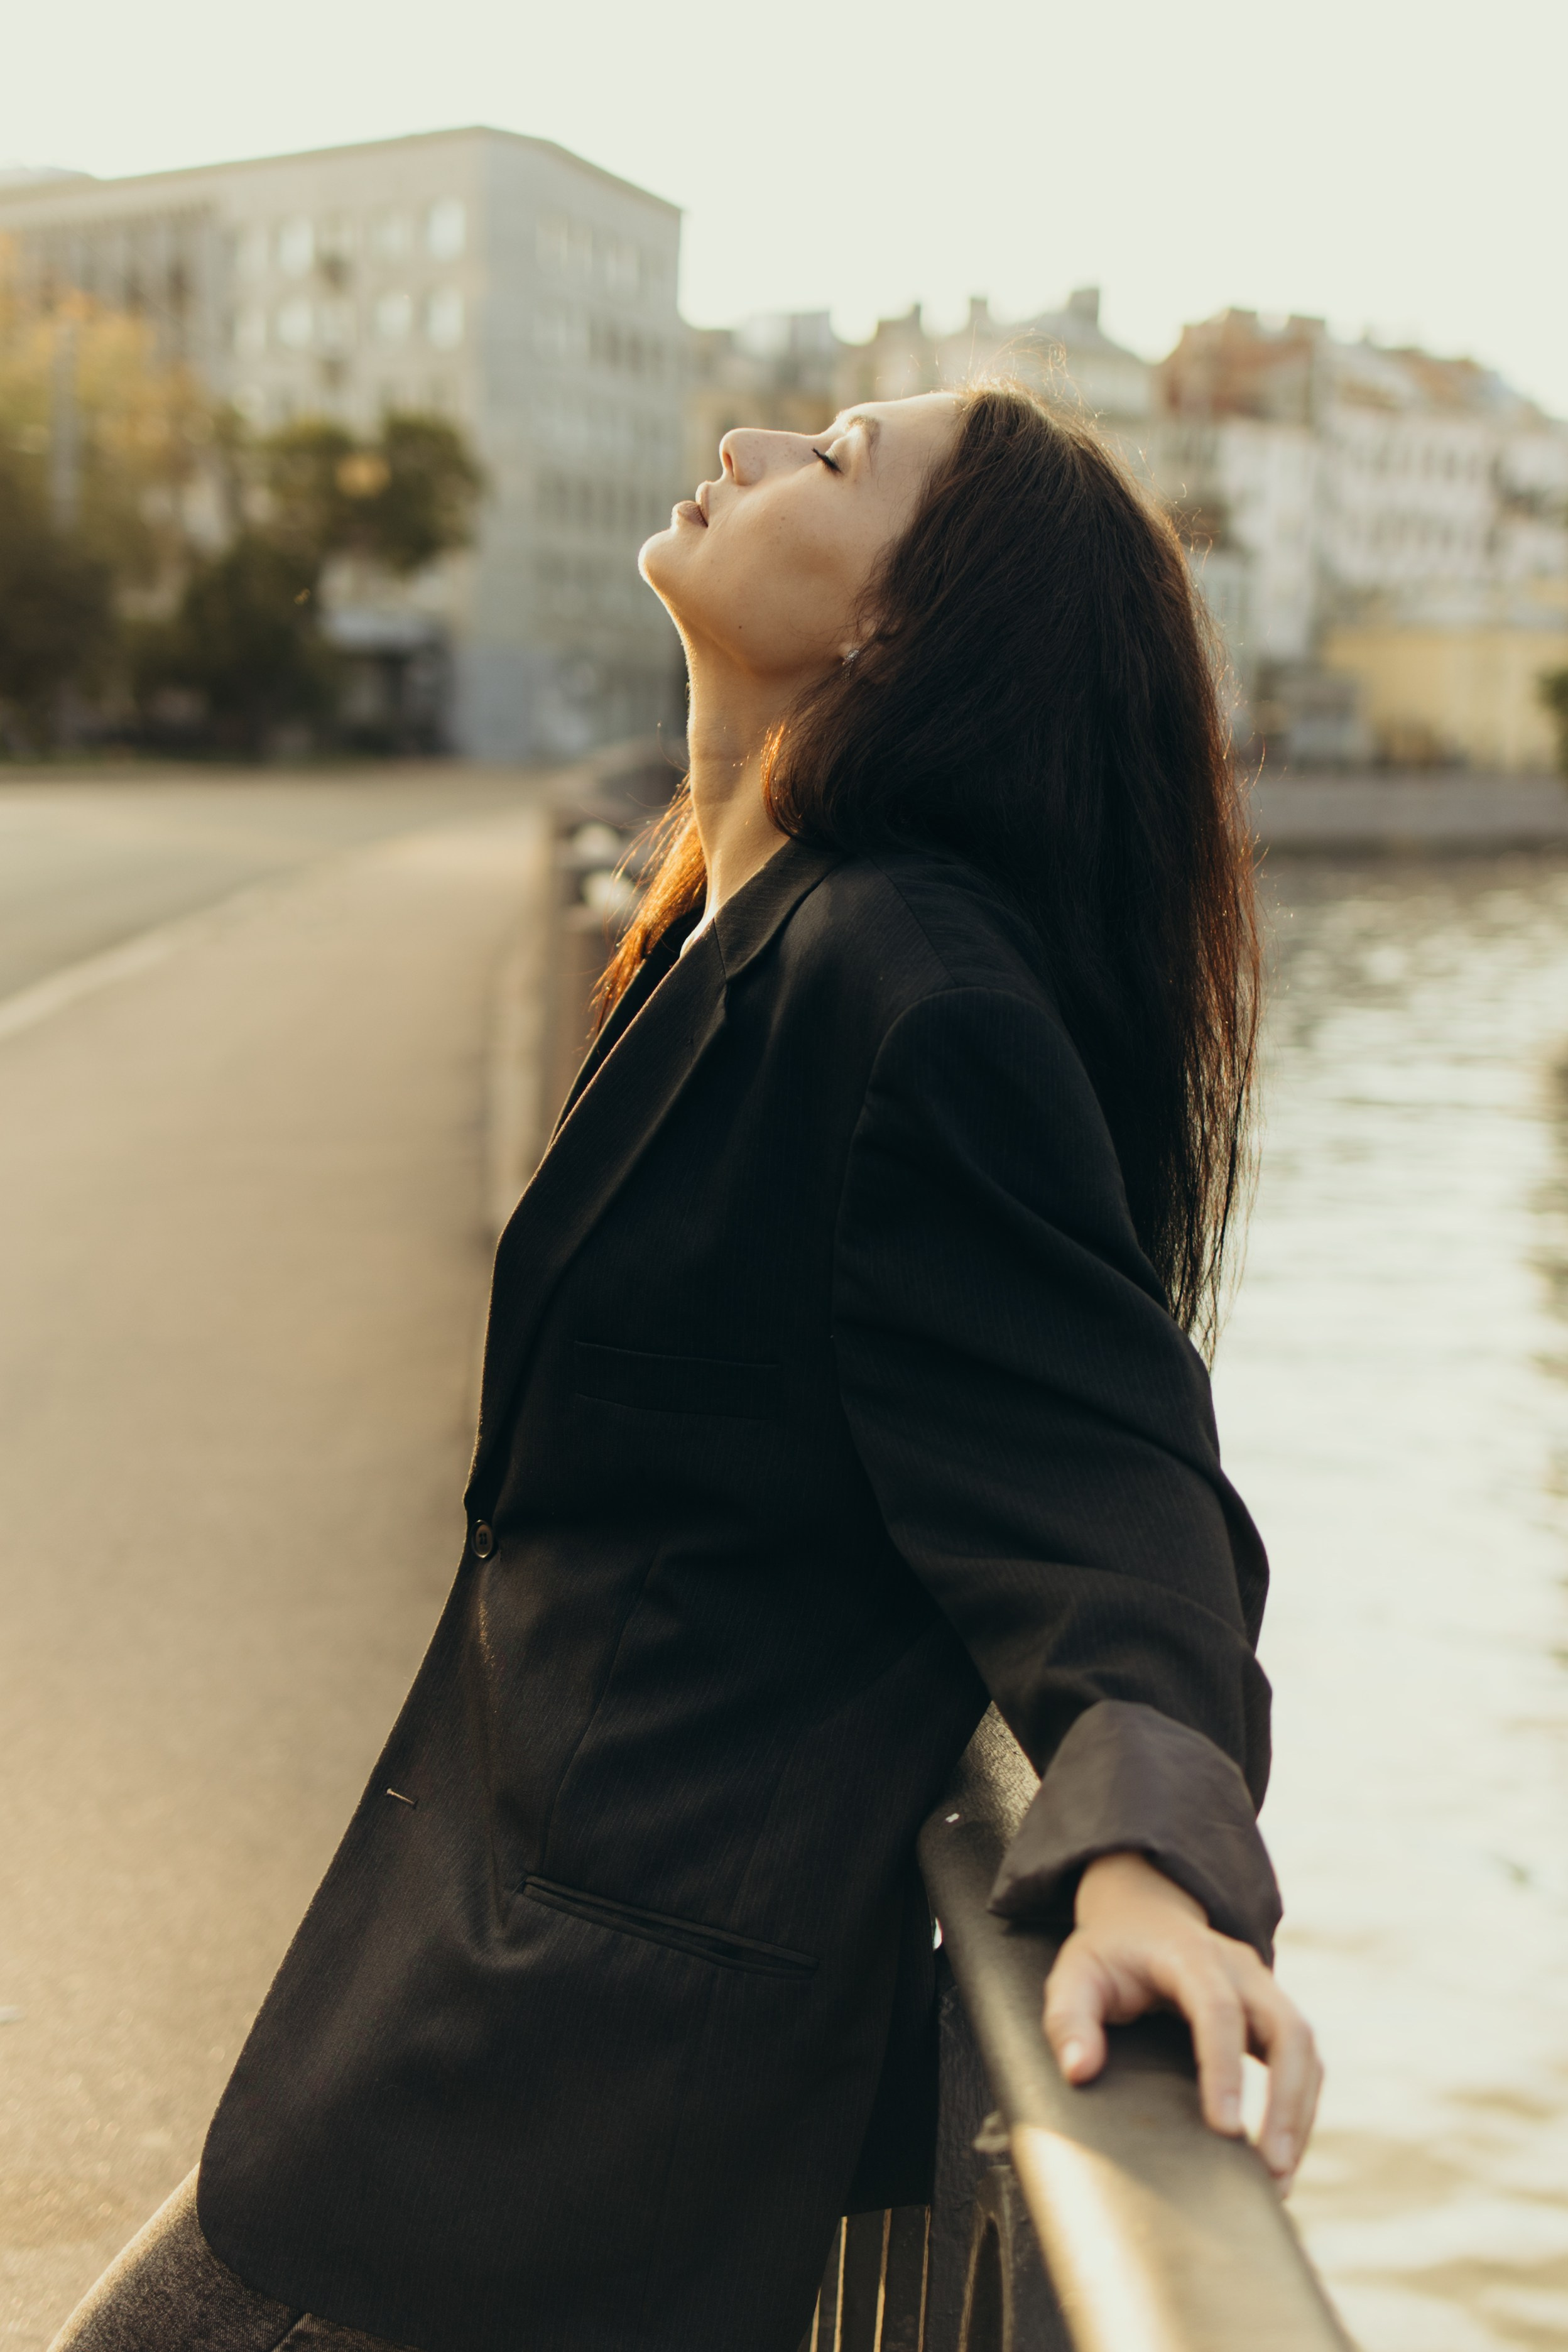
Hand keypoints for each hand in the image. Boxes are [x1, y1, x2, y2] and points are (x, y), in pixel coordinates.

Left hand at [1041, 1850, 1320, 2191]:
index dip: (1225, 2069)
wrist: (1145, 1915)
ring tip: (1278, 2180)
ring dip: (1300, 2114)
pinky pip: (1304, 2060)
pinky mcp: (1273, 2014)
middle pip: (1287, 2029)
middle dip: (1287, 2101)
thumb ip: (1068, 2018)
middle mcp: (1239, 1968)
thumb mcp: (1074, 1974)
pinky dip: (1300, 2107)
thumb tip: (1079, 2071)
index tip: (1224, 2130)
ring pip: (1305, 2048)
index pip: (1219, 2010)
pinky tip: (1280, 2156)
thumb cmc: (1108, 1954)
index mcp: (1188, 1954)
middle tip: (1272, 2170)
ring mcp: (1264, 1989)